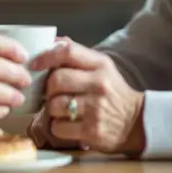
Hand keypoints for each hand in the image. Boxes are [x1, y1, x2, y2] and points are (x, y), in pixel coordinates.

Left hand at [30, 40, 145, 154]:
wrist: (136, 122)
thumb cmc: (112, 92)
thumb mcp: (102, 68)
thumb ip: (78, 54)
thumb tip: (53, 41)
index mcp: (100, 65)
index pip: (68, 52)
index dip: (46, 56)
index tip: (35, 65)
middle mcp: (99, 84)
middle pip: (56, 80)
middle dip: (47, 89)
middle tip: (50, 94)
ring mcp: (96, 109)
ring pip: (54, 105)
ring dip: (51, 109)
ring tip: (60, 110)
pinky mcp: (92, 131)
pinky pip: (59, 127)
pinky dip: (57, 127)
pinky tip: (66, 125)